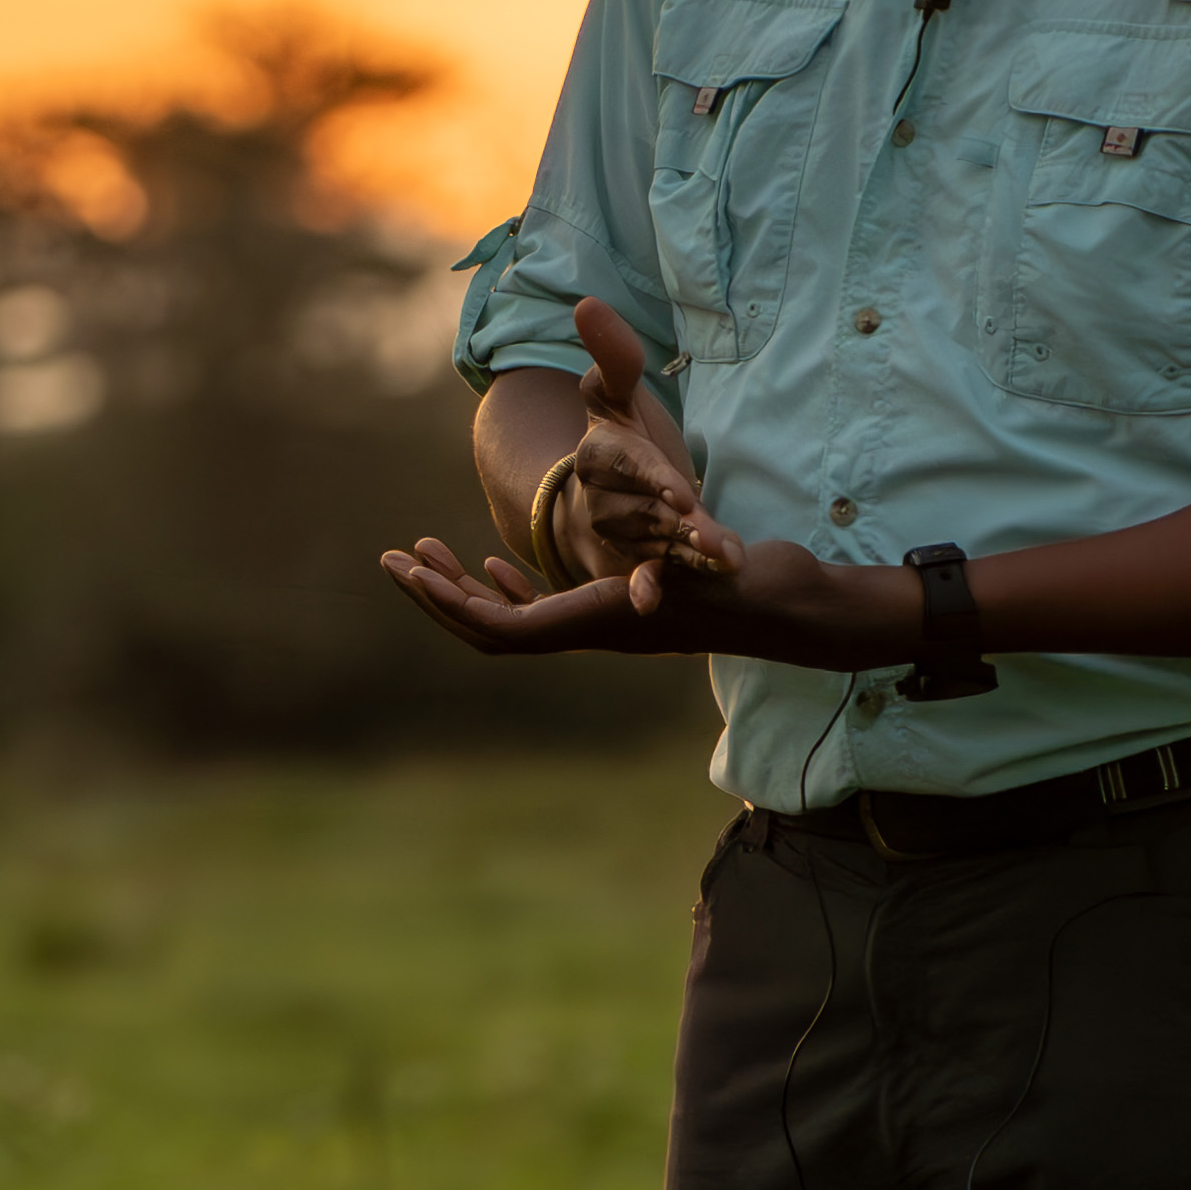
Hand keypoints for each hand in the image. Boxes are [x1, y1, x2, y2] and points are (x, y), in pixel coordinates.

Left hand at [376, 522, 923, 670]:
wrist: (798, 610)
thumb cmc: (763, 583)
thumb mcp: (725, 560)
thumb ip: (703, 560)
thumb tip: (672, 578)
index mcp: (605, 624)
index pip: (505, 633)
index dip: (449, 605)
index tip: (407, 566)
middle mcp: (596, 633)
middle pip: (493, 634)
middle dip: (437, 599)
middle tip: (392, 558)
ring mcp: (604, 627)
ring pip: (515, 623)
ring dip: (465, 593)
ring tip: (423, 555)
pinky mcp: (617, 614)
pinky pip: (547, 614)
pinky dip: (511, 592)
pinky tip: (492, 568)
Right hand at [542, 300, 726, 582]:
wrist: (606, 498)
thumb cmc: (624, 440)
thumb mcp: (619, 396)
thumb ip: (614, 356)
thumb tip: (588, 303)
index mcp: (598, 450)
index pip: (622, 461)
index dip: (650, 476)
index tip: (680, 491)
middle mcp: (599, 497)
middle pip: (638, 510)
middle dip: (677, 524)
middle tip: (718, 538)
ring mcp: (613, 536)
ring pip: (647, 546)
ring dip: (683, 555)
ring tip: (725, 560)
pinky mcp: (628, 567)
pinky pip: (637, 579)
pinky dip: (644, 590)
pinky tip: (652, 603)